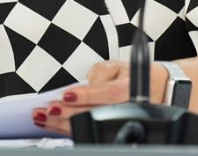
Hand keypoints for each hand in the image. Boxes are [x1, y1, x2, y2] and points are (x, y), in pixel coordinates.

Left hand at [32, 60, 168, 134]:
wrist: (155, 91)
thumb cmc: (133, 78)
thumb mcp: (120, 66)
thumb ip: (101, 71)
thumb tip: (84, 83)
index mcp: (131, 89)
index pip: (108, 93)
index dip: (87, 96)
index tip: (67, 95)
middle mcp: (125, 108)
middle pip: (95, 113)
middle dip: (68, 113)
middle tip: (48, 109)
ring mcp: (118, 121)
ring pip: (89, 125)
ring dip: (62, 123)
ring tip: (43, 117)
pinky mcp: (108, 129)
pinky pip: (86, 131)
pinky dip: (65, 129)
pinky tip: (51, 124)